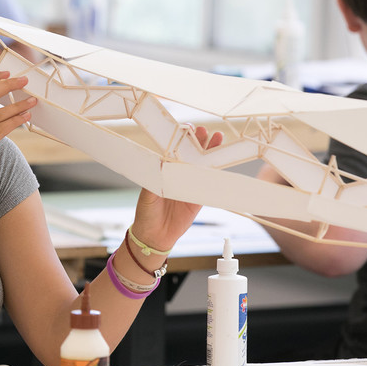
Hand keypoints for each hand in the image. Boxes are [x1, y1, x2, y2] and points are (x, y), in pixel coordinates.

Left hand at [130, 125, 223, 250]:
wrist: (154, 236)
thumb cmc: (146, 213)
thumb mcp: (147, 195)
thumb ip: (155, 180)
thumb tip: (161, 164)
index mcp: (165, 172)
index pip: (176, 152)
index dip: (183, 140)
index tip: (189, 129)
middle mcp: (178, 177)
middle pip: (192, 156)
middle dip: (200, 143)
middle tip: (206, 132)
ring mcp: (189, 187)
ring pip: (202, 167)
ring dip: (210, 155)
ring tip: (216, 140)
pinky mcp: (198, 199)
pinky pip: (208, 185)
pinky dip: (215, 175)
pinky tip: (220, 164)